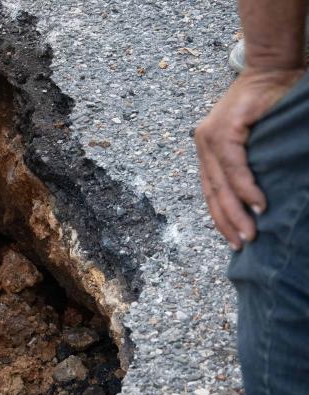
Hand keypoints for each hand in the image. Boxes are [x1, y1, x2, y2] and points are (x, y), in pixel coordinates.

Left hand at [195, 68, 303, 249]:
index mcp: (208, 150)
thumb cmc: (270, 103)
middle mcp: (204, 144)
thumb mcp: (257, 140)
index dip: (221, 217)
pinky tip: (258, 205)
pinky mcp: (224, 128)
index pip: (210, 191)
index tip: (233, 239)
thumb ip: (252, 164)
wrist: (272, 67)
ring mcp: (210, 136)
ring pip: (221, 183)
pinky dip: (246, 187)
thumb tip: (259, 201)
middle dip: (227, 222)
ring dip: (237, 211)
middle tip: (242, 245)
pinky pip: (233, 165)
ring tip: (251, 233)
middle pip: (212, 192)